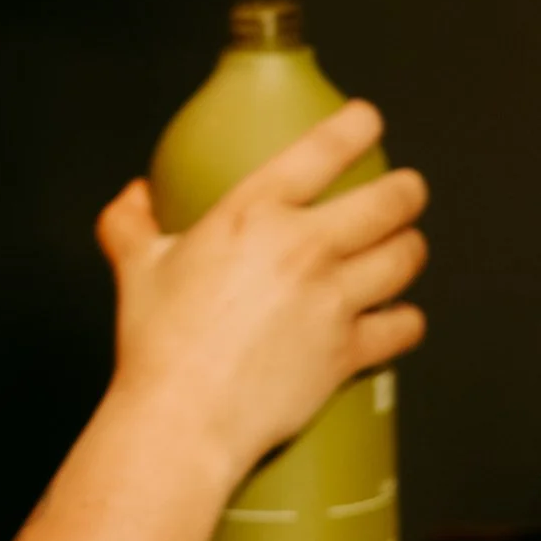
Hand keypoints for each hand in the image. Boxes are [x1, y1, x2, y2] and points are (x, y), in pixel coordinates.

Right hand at [95, 102, 428, 488]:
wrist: (183, 420)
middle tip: (406, 192)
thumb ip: (130, 223)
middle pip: (389, 201)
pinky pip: (403, 326)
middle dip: (407, 192)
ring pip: (404, 258)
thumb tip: (132, 197)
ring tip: (405, 248)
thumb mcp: (136, 269)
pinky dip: (406, 321)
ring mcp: (333, 299)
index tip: (368, 120)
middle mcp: (303, 248)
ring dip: (410, 249)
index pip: (321, 150)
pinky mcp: (348, 350)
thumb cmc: (158, 345)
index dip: (356, 125)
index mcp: (253, 215)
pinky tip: (400, 319)